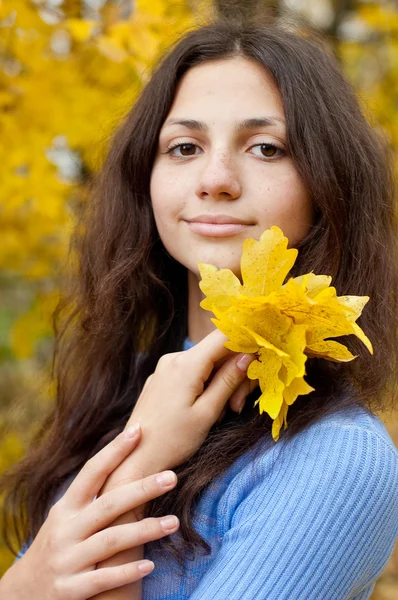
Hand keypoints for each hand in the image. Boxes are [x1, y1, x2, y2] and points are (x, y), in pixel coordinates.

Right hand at [3, 427, 178, 599]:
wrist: (24, 594)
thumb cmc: (58, 546)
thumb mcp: (66, 518)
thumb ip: (91, 497)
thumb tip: (124, 459)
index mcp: (66, 508)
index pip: (91, 472)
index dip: (114, 451)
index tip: (138, 431)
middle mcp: (65, 530)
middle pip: (108, 505)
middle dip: (141, 489)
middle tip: (172, 477)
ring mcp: (67, 560)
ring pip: (110, 541)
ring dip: (144, 530)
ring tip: (173, 522)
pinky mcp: (70, 590)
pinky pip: (103, 579)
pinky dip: (126, 571)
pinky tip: (150, 564)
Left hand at [123, 328, 255, 476]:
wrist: (137, 458)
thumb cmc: (173, 441)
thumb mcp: (207, 413)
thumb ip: (229, 381)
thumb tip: (248, 355)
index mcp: (186, 364)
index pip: (223, 335)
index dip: (246, 340)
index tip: (261, 357)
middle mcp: (174, 358)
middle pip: (217, 353)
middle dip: (234, 375)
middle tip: (238, 407)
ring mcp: (165, 367)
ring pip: (206, 364)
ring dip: (220, 384)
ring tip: (220, 414)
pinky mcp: (161, 378)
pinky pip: (191, 372)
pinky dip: (205, 386)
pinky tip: (203, 411)